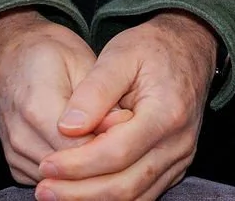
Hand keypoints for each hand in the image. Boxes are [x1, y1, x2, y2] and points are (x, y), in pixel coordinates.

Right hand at [0, 8, 135, 184]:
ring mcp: (15, 154)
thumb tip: (123, 128)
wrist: (6, 54)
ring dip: (86, 170)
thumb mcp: (81, 61)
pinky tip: (83, 149)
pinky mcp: (15, 164)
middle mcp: (21, 137)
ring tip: (104, 142)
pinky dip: (70, 172)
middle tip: (122, 139)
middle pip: (71, 172)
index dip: (111, 144)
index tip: (130, 129)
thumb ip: (101, 99)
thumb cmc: (46, 52)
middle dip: (101, 161)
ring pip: (62, 182)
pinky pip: (51, 180)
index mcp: (37, 108)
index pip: (82, 150)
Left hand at [32, 10, 219, 200]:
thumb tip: (66, 127)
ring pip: (134, 197)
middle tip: (44, 190)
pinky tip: (82, 192)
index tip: (47, 164)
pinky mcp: (174, 167)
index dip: (78, 164)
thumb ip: (94, 91)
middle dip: (80, 192)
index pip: (117, 153)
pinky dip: (110, 198)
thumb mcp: (120, 54)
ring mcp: (179, 159)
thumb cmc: (152, 47)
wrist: (190, 49)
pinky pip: (142, 195)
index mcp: (166, 113)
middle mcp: (178, 144)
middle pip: (126, 185)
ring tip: (56, 195)